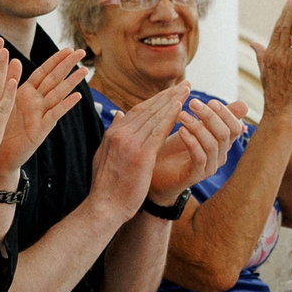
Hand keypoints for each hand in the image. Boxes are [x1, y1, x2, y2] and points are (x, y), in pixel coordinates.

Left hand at [0, 47, 89, 181]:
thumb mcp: (2, 101)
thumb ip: (9, 80)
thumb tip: (13, 57)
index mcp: (25, 94)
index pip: (43, 72)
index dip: (55, 60)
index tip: (68, 48)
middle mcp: (36, 103)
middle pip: (54, 80)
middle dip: (68, 66)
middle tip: (82, 52)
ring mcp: (39, 116)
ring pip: (57, 95)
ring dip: (71, 83)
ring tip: (83, 71)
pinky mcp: (39, 131)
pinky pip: (53, 115)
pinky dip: (64, 106)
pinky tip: (76, 97)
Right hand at [89, 80, 187, 211]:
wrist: (104, 207)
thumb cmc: (107, 186)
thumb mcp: (104, 155)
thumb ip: (113, 133)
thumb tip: (119, 114)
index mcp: (113, 133)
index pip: (139, 110)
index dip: (157, 100)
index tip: (171, 93)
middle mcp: (120, 133)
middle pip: (148, 108)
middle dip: (168, 96)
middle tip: (185, 85)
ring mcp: (129, 142)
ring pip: (155, 116)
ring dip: (173, 102)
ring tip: (187, 91)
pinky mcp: (141, 154)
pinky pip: (159, 131)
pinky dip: (170, 117)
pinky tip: (181, 108)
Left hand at [149, 97, 246, 201]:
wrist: (157, 170)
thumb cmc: (176, 147)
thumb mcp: (196, 128)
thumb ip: (215, 116)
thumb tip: (243, 105)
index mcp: (223, 143)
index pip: (235, 127)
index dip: (226, 113)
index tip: (210, 101)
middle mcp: (220, 156)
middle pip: (224, 134)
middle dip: (209, 116)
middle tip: (193, 103)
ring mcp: (209, 167)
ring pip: (212, 145)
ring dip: (197, 127)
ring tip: (182, 115)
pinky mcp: (196, 176)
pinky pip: (199, 158)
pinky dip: (191, 142)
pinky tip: (181, 130)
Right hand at [250, 0, 291, 121]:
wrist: (281, 115)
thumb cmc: (276, 96)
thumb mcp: (265, 73)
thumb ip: (261, 56)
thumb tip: (254, 45)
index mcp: (271, 55)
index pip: (277, 29)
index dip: (284, 12)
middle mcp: (277, 57)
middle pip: (284, 28)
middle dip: (291, 9)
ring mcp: (287, 64)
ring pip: (291, 38)